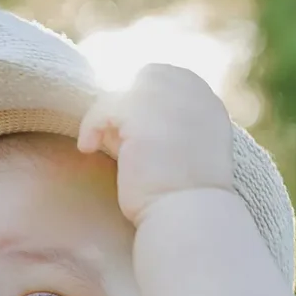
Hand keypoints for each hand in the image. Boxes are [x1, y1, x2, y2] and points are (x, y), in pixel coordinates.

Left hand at [77, 64, 235, 225]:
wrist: (190, 217)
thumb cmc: (184, 195)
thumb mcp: (183, 147)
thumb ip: (163, 124)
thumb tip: (119, 116)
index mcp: (207, 100)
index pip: (165, 80)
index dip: (145, 105)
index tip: (133, 134)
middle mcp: (193, 90)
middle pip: (144, 79)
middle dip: (129, 107)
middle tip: (120, 142)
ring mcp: (168, 97)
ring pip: (121, 94)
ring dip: (110, 122)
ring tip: (107, 150)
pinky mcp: (139, 111)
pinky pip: (103, 108)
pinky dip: (91, 127)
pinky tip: (88, 149)